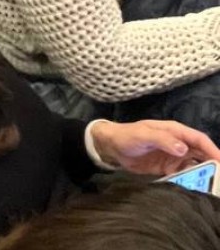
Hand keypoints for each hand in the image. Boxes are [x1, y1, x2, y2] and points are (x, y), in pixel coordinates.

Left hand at [90, 119, 219, 176]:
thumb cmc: (127, 136)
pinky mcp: (168, 168)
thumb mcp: (143, 135)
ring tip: (212, 187)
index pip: (199, 140)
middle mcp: (178, 143)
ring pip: (196, 165)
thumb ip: (162, 140)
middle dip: (213, 165)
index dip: (213, 150)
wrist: (111, 147)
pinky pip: (185, 175)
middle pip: (201, 154)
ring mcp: (174, 156)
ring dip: (205, 174)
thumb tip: (184, 149)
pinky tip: (196, 190)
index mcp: (174, 131)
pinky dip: (192, 181)